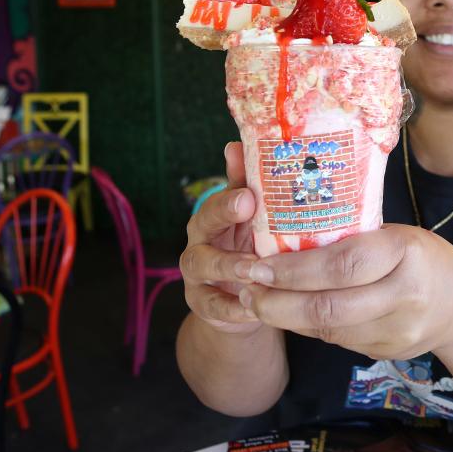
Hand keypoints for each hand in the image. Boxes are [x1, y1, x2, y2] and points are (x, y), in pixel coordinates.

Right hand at [180, 142, 261, 333]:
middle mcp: (202, 239)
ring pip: (203, 264)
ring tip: (253, 268)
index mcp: (216, 214)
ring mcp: (198, 273)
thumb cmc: (251, 249)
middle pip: (203, 222)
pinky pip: (214, 306)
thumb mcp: (253, 220)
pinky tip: (253, 308)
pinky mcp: (203, 304)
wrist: (241, 303)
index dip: (230, 192)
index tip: (249, 191)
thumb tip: (239, 143)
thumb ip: (248, 185)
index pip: (219, 195)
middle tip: (247, 208)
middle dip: (223, 215)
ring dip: (228, 265)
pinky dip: (233, 308)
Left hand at [240, 224, 452, 360]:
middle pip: (329, 307)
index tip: (257, 264)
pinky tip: (287, 312)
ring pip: (328, 328)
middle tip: (245, 287)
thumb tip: (283, 225)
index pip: (343, 265)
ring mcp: (397, 330)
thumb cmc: (421, 256)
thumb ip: (350, 235)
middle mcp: (404, 296)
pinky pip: (337, 340)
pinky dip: (307, 325)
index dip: (294, 269)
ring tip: (255, 299)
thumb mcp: (396, 233)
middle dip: (277, 301)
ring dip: (285, 316)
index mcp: (406, 253)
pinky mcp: (387, 352)